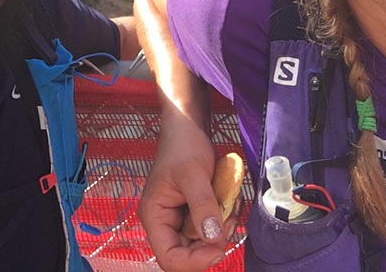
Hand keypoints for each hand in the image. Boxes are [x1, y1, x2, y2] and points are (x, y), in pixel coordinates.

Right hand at [139, 116, 234, 270]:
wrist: (188, 127)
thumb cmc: (184, 145)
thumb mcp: (194, 174)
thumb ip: (202, 206)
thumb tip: (212, 237)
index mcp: (155, 216)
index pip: (169, 257)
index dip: (194, 261)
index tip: (218, 248)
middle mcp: (164, 222)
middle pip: (187, 254)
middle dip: (212, 244)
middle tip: (229, 221)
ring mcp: (179, 218)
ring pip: (202, 243)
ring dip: (221, 231)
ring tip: (231, 207)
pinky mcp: (193, 212)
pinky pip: (210, 227)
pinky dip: (223, 220)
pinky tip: (230, 202)